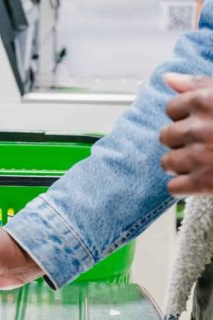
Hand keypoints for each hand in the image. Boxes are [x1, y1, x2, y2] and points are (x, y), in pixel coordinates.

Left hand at [160, 73, 212, 194]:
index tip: (205, 122)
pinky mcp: (205, 183)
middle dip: (182, 141)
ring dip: (182, 165)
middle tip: (208, 144)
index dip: (187, 117)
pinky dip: (185, 187)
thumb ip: (197, 84)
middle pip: (165, 136)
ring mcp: (202, 157)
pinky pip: (173, 188)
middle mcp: (201, 128)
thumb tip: (166, 78)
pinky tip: (203, 180)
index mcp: (207, 101)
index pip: (171, 109)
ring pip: (167, 162)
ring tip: (206, 162)